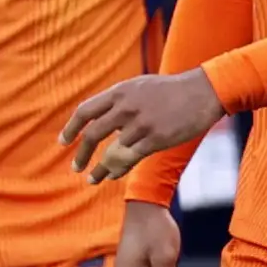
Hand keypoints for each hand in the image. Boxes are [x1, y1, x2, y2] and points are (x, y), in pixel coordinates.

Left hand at [60, 69, 225, 183]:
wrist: (203, 91)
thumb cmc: (172, 90)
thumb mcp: (140, 87)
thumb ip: (119, 101)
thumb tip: (100, 115)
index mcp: (119, 92)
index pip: (85, 111)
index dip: (71, 128)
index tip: (63, 142)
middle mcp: (126, 108)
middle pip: (92, 135)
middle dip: (80, 154)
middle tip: (76, 167)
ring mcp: (140, 124)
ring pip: (111, 152)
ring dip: (100, 168)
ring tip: (93, 179)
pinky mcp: (156, 139)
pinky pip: (130, 159)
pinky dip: (118, 169)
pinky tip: (113, 176)